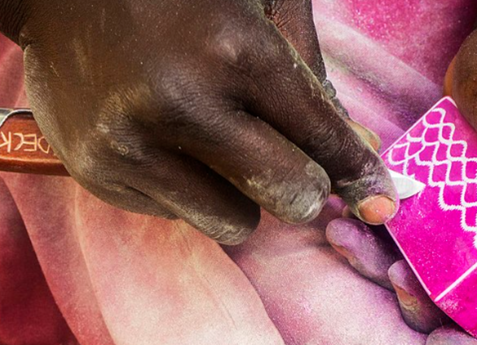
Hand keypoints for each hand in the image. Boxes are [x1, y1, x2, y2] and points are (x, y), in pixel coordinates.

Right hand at [0, 0, 396, 243]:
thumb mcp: (260, 3)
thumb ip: (312, 74)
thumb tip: (358, 153)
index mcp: (236, 51)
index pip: (322, 138)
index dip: (360, 174)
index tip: (379, 199)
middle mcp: (182, 105)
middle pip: (289, 195)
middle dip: (303, 182)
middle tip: (290, 158)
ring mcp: (132, 145)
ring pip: (236, 223)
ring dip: (244, 194)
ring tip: (218, 144)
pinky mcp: (97, 172)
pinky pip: (179, 216)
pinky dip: (189, 190)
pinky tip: (168, 141)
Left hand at [329, 0, 476, 341]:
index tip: (436, 344)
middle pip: (470, 297)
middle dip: (423, 300)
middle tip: (389, 274)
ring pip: (432, 266)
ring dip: (387, 263)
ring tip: (348, 237)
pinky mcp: (449, 196)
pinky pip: (412, 229)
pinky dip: (380, 230)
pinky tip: (345, 218)